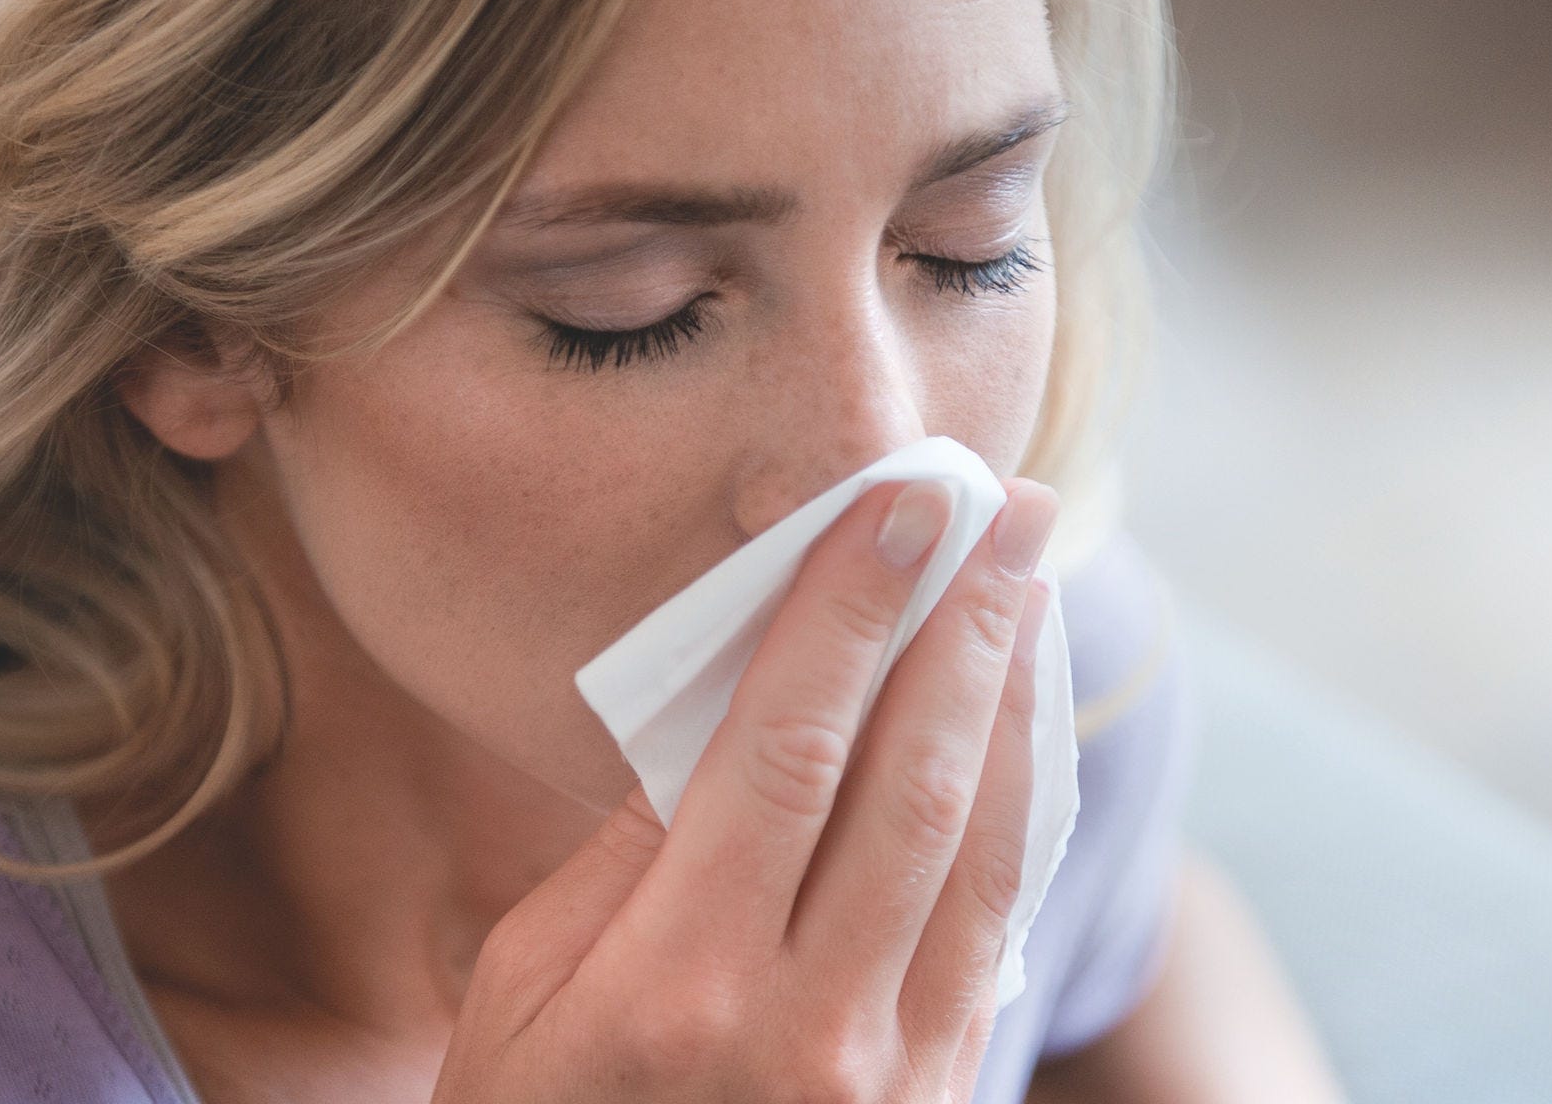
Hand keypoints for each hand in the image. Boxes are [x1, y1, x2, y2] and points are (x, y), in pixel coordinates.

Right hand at [433, 476, 1059, 1102]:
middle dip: (964, 625)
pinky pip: (996, 930)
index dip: (848, 613)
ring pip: (979, 850)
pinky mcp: (937, 1097)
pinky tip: (1019, 736)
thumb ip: (620, 864)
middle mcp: (804, 1025)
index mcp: (674, 985)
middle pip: (911, 781)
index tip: (897, 507)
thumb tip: (715, 727)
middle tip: (1006, 508)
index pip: (787, 750)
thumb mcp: (519, 1000)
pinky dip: (1017, 816)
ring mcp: (890, 1074)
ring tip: (1032, 587)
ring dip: (1013, 702)